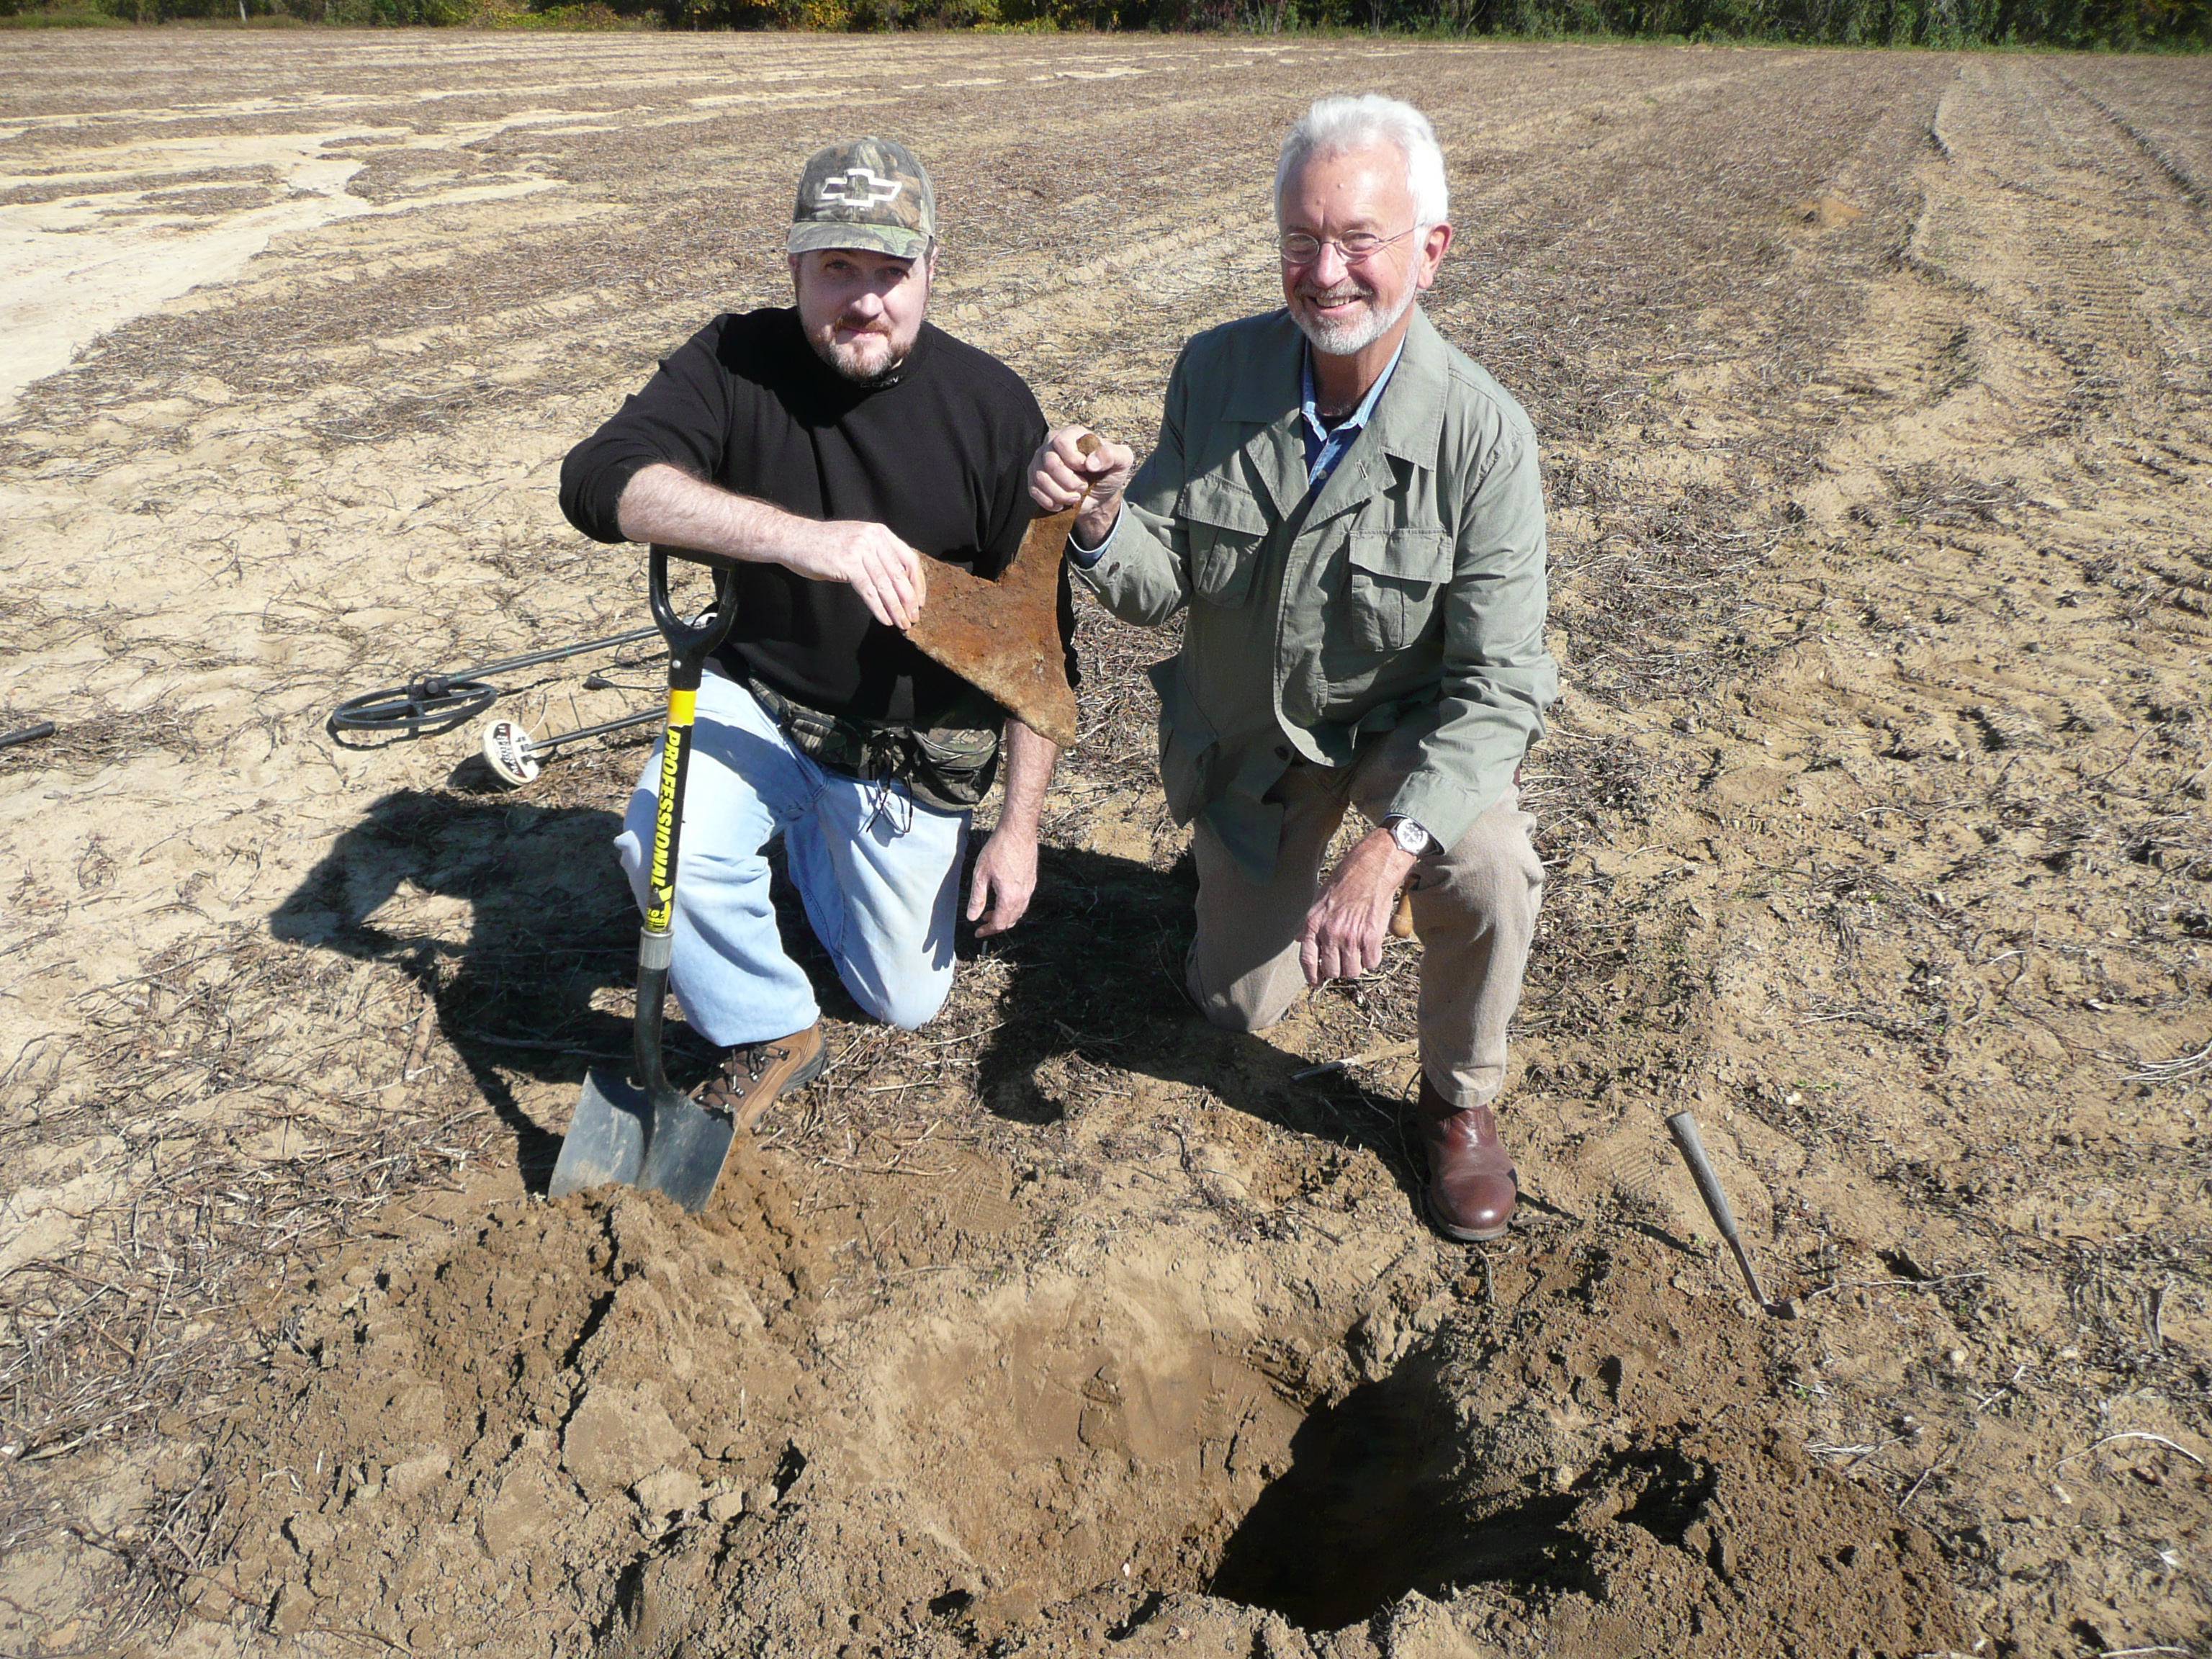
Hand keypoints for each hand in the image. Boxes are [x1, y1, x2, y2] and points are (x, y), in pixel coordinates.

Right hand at [779, 519, 928, 630]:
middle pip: (900, 574)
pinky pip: (869, 591)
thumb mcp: (858, 542)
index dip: (918, 583)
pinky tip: (885, 620)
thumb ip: (878, 556)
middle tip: (913, 618)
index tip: (920, 601)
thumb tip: (898, 583)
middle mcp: (873, 538)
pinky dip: (879, 608)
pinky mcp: (847, 563)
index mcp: (880, 533)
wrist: (795, 538)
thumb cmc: (825, 545)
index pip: (909, 559)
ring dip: (896, 608)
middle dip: (909, 600)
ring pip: (885, 585)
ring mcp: (860, 549)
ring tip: (902, 623)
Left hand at [966, 823, 1037, 936]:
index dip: (987, 930)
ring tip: (989, 912)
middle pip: (1011, 921)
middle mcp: (1023, 896)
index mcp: (1009, 897)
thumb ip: (978, 898)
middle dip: (996, 926)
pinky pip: (1023, 902)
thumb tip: (972, 917)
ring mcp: (1029, 888)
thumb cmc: (998, 849)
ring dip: (1004, 917)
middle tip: (982, 925)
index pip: (999, 923)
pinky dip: (1012, 907)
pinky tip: (1002, 899)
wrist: (1018, 831)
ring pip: (1018, 912)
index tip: (978, 933)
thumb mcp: (981, 874)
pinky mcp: (1032, 880)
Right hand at [1028, 425, 1134, 547]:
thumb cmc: (1109, 474)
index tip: (1088, 470)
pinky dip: (1049, 501)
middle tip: (1083, 488)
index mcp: (1072, 434)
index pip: (1062, 443)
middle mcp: (1052, 444)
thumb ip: (1113, 454)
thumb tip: (1090, 462)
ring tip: (1075, 498)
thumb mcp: (1122, 461)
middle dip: (1069, 482)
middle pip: (1050, 462)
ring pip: (1040, 478)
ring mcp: (1040, 461)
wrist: (1099, 496)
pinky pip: (1033, 490)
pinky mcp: (1034, 479)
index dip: (1074, 461)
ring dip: (1061, 494)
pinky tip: (1062, 504)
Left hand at [1299, 828, 1417, 985]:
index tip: (1316, 982)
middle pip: (1332, 971)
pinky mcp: (1371, 937)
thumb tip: (1300, 940)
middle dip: (1338, 969)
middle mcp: (1330, 933)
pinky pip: (1371, 963)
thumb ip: (1309, 924)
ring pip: (1352, 971)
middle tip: (1344, 960)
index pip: (1307, 960)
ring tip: (1358, 952)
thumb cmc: (1343, 883)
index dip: (1312, 976)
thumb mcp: (1318, 901)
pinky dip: (1372, 959)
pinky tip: (1370, 947)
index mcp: (1313, 925)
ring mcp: (1351, 937)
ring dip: (1356, 966)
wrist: (1369, 870)